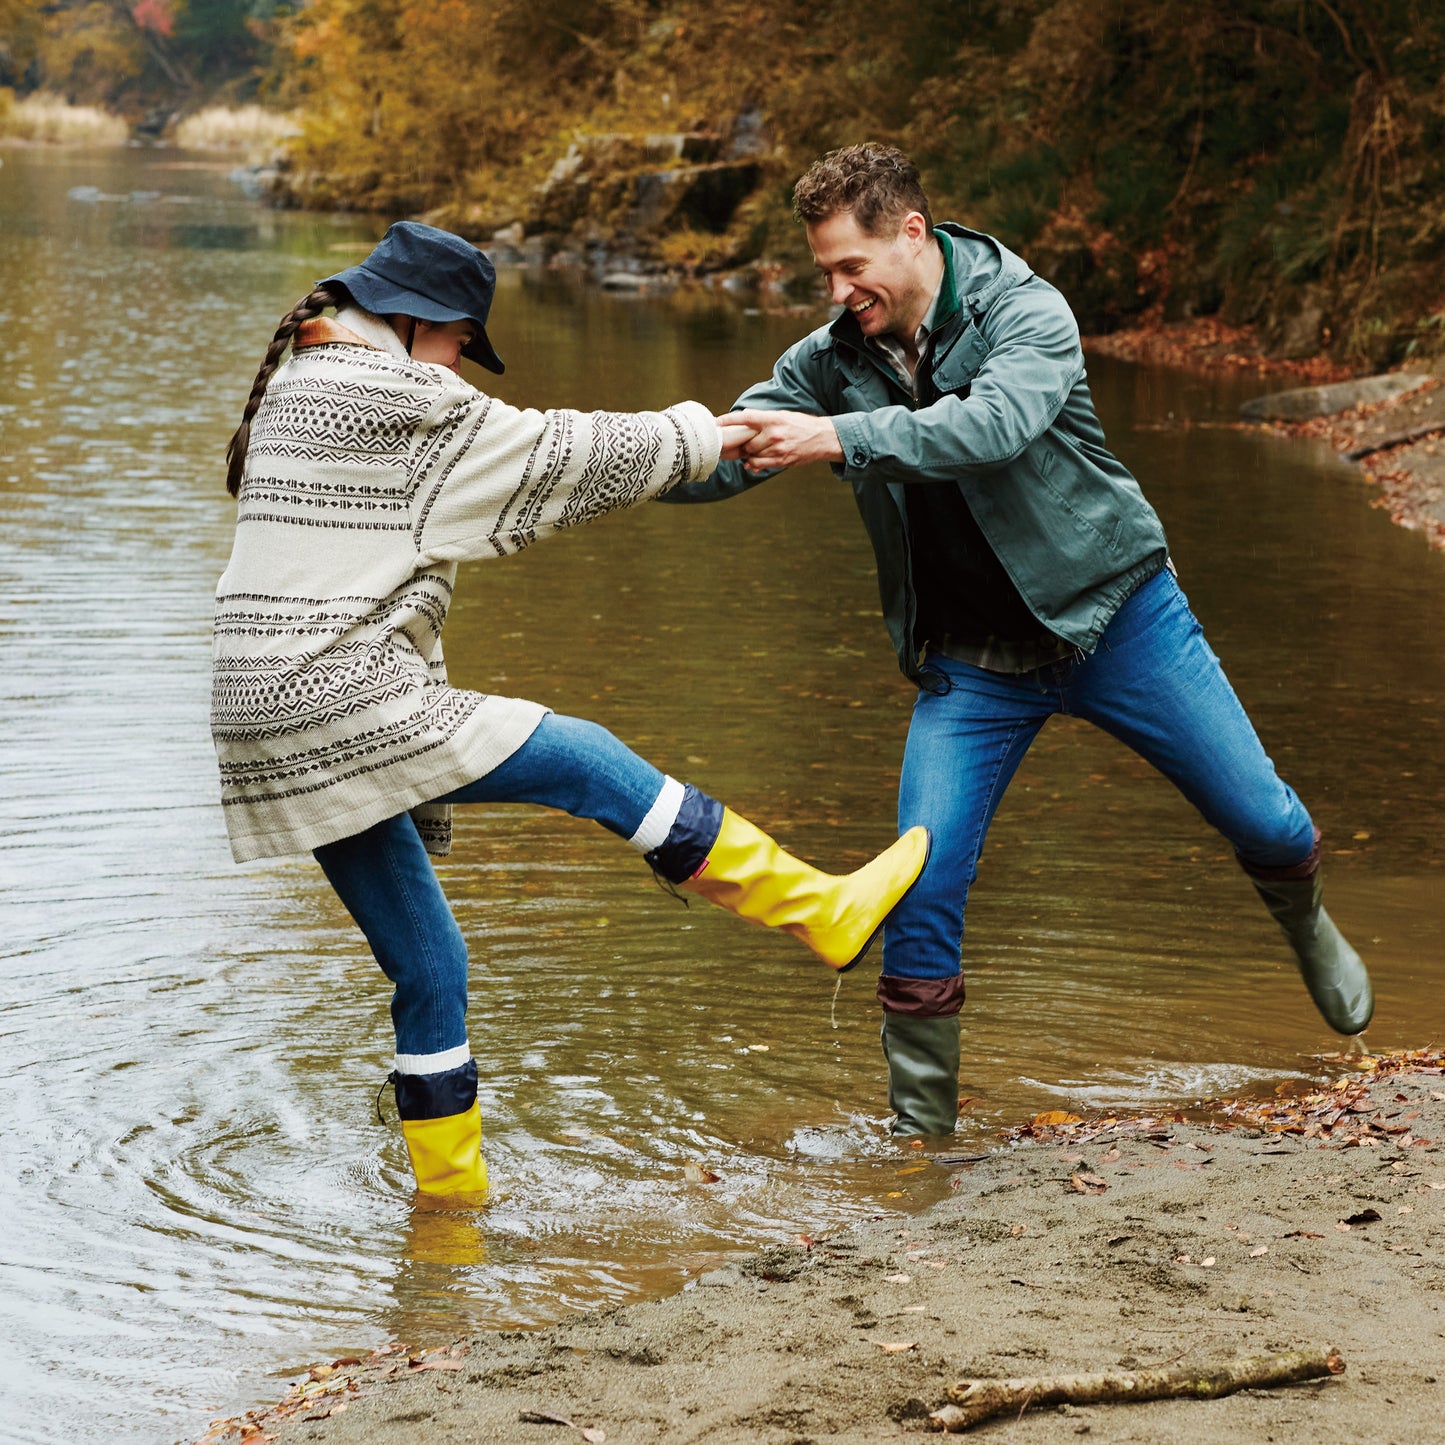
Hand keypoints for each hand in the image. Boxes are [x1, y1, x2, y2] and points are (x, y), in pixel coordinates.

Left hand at [718, 409, 843, 471]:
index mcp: (774, 419)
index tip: (717, 422)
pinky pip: (760, 465)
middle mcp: (774, 434)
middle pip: (747, 442)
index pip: (746, 418)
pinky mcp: (781, 460)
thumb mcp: (783, 415)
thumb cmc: (801, 425)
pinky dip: (753, 465)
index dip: (729, 420)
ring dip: (747, 455)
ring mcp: (778, 449)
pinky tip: (751, 463)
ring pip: (752, 455)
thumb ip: (764, 418)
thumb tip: (744, 417)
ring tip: (748, 452)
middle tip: (736, 444)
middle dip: (740, 445)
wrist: (822, 438)